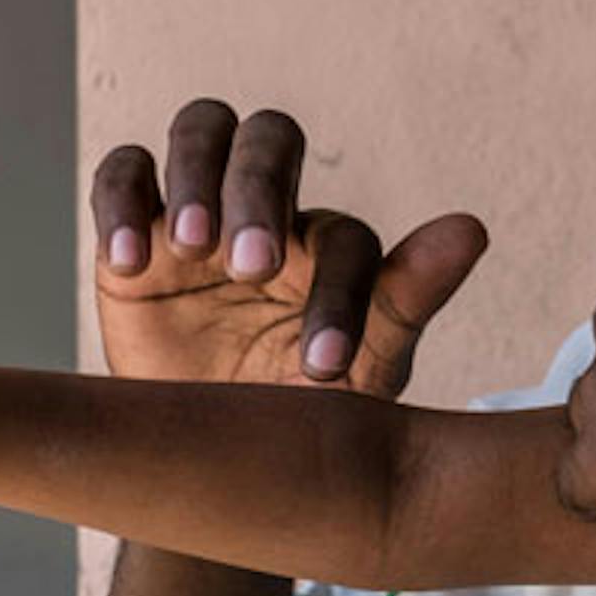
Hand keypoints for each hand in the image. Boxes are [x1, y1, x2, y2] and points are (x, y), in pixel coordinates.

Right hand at [90, 99, 486, 397]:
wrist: (204, 464)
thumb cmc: (293, 416)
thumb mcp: (359, 371)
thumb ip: (409, 296)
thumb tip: (473, 229)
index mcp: (329, 244)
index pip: (341, 235)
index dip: (337, 294)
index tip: (322, 368)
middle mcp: (267, 208)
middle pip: (268, 138)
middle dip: (261, 190)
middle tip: (253, 268)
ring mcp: (196, 212)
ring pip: (200, 131)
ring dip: (200, 176)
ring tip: (195, 248)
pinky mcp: (132, 233)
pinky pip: (122, 175)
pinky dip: (123, 201)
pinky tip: (131, 259)